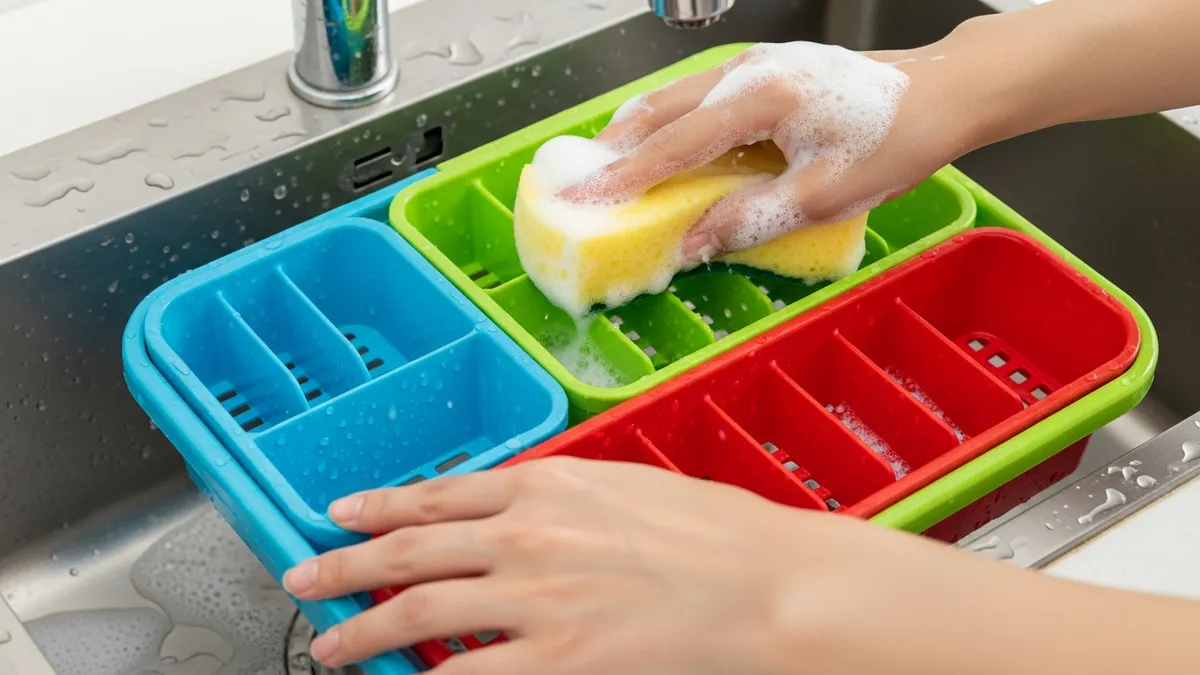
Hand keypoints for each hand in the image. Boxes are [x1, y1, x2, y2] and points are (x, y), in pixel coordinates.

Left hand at [279, 457, 1085, 674]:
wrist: (764, 585)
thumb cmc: (716, 531)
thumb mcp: (628, 488)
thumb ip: (564, 498)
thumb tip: (516, 515)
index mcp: (547, 486)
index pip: (438, 495)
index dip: (380, 506)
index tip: (341, 513)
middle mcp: (524, 537)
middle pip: (409, 552)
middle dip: (345, 566)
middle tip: (304, 576)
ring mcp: (534, 601)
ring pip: (418, 616)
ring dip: (363, 630)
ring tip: (329, 645)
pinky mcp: (555, 662)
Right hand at [576, 41, 979, 263]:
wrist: (941, 94)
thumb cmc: (895, 138)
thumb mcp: (826, 195)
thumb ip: (753, 218)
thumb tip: (694, 242)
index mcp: (762, 98)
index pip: (674, 143)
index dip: (625, 177)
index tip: (585, 200)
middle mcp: (750, 70)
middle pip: (660, 107)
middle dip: (614, 146)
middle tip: (579, 181)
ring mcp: (757, 63)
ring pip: (675, 94)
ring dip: (638, 130)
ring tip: (608, 164)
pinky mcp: (767, 68)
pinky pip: (700, 92)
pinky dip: (670, 119)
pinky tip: (664, 142)